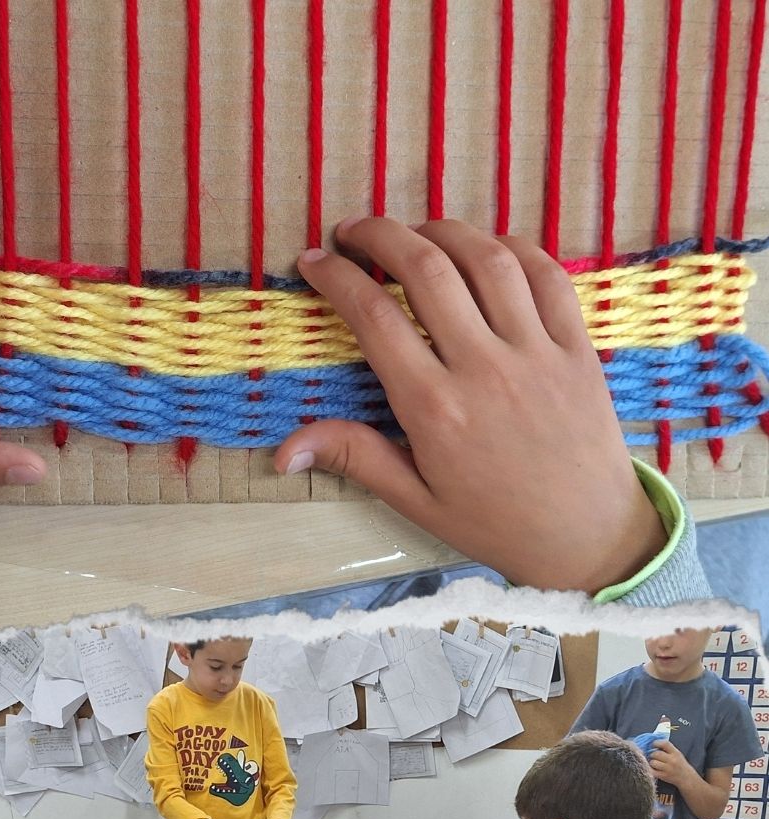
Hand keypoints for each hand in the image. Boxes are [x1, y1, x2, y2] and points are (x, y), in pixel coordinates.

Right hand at [273, 219, 663, 594]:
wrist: (588, 537)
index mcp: (436, 409)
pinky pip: (544, 273)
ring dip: (442, 230)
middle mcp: (484, 368)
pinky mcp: (575, 345)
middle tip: (353, 231)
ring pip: (485, 258)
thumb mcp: (417, 502)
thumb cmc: (496, 524)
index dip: (336, 278)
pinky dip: (511, 247)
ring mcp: (536, 351)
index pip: (375, 318)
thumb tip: (282, 451)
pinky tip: (484, 249)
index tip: (313, 262)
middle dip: (380, 235)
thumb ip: (355, 459)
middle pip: (426, 269)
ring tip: (415, 233)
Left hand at [647, 739, 689, 789]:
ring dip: (651, 762)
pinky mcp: (663, 776)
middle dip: (652, 754)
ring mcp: (668, 769)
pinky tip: (654, 769)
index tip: (653, 745)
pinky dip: (651, 770)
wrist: (686, 777)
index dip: (656, 743)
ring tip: (655, 764)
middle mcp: (672, 760)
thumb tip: (653, 745)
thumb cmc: (679, 764)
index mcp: (675, 753)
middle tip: (653, 757)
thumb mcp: (677, 754)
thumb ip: (667, 749)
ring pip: (653, 762)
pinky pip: (652, 771)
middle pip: (656, 753)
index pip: (664, 744)